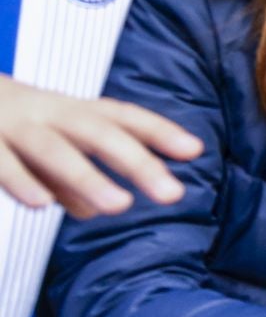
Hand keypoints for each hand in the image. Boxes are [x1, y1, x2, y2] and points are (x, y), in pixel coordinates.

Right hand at [0, 76, 202, 217]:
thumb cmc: (0, 123)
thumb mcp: (38, 141)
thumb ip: (66, 175)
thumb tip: (91, 207)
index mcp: (65, 109)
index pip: (119, 116)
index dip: (156, 130)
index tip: (195, 150)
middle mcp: (43, 112)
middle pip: (97, 131)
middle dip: (136, 162)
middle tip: (173, 194)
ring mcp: (8, 125)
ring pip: (53, 148)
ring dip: (86, 176)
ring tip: (118, 206)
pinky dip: (20, 180)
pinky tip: (41, 205)